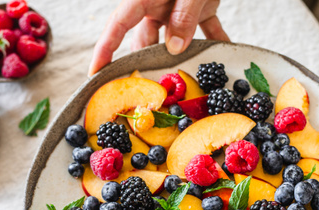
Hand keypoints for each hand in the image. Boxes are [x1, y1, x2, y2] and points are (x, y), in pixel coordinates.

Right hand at [89, 0, 228, 75]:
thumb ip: (183, 16)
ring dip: (179, 59)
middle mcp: (157, 5)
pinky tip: (223, 63)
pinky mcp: (199, 8)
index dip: (105, 49)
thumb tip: (174, 48)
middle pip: (144, 40)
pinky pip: (204, 30)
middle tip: (148, 92)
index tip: (96, 73)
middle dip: (145, 64)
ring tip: (184, 85)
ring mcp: (176, 8)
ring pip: (171, 41)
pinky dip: (213, 44)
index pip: (117, 25)